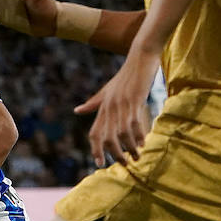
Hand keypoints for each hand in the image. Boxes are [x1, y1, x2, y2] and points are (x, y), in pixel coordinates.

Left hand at [74, 50, 160, 166]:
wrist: (140, 56)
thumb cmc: (126, 75)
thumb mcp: (107, 90)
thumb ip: (93, 103)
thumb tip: (77, 111)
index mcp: (102, 106)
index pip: (94, 132)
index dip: (95, 149)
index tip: (100, 163)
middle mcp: (109, 107)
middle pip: (107, 137)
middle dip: (115, 154)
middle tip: (124, 164)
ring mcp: (122, 104)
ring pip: (121, 133)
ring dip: (130, 148)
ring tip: (137, 157)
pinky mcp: (135, 99)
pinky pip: (135, 123)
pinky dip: (139, 135)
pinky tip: (143, 143)